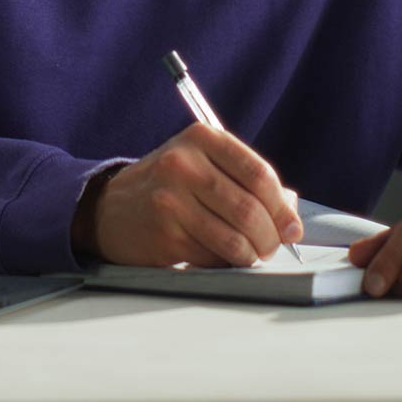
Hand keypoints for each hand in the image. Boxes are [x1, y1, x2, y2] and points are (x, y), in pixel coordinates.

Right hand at [76, 123, 302, 267]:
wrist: (109, 207)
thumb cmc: (167, 185)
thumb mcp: (202, 164)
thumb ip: (246, 180)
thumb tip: (290, 211)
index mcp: (201, 138)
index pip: (259, 173)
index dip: (282, 206)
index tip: (291, 226)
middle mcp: (183, 163)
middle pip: (249, 208)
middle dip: (270, 236)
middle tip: (273, 246)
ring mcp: (170, 199)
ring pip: (234, 237)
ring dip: (252, 254)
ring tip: (251, 254)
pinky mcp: (164, 233)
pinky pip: (212, 256)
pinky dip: (226, 263)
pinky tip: (221, 257)